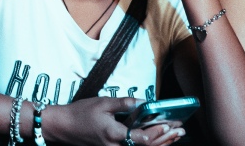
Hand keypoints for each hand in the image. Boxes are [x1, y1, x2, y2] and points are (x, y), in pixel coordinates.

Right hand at [39, 97, 181, 144]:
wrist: (63, 127)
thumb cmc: (81, 113)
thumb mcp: (102, 103)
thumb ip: (125, 103)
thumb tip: (144, 102)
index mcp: (113, 134)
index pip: (141, 138)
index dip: (157, 132)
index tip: (169, 125)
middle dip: (166, 139)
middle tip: (181, 130)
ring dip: (161, 144)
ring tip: (175, 135)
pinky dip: (150, 145)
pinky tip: (160, 140)